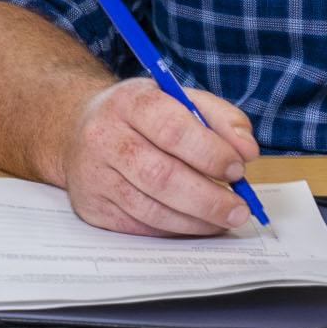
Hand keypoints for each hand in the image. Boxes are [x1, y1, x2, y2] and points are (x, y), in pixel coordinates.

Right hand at [57, 78, 260, 236]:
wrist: (79, 129)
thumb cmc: (142, 116)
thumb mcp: (178, 99)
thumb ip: (220, 118)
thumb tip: (247, 150)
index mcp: (130, 102)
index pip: (172, 130)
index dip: (210, 153)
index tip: (238, 168)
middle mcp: (104, 137)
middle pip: (160, 176)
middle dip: (208, 198)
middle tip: (239, 208)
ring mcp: (93, 175)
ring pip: (150, 209)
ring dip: (196, 220)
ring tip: (224, 219)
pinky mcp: (92, 206)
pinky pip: (140, 226)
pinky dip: (174, 229)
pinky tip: (195, 223)